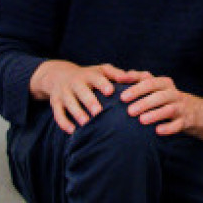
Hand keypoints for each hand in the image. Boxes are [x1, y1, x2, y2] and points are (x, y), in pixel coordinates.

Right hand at [30, 60, 146, 134]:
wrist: (59, 75)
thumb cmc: (90, 76)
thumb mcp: (102, 71)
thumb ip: (121, 74)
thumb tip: (147, 76)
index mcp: (89, 74)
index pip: (96, 78)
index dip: (103, 84)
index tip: (110, 92)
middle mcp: (75, 82)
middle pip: (81, 91)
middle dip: (89, 101)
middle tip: (98, 112)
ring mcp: (64, 93)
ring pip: (69, 103)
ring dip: (77, 113)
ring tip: (86, 124)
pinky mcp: (55, 102)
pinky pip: (58, 114)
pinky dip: (64, 122)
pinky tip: (73, 131)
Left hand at [120, 74, 202, 136]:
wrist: (193, 110)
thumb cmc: (165, 97)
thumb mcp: (155, 86)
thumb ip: (138, 80)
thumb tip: (119, 76)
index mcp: (164, 83)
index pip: (150, 82)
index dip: (136, 88)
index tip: (122, 96)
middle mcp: (173, 94)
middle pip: (160, 96)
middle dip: (144, 102)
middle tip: (129, 111)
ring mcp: (181, 107)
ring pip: (169, 110)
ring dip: (155, 114)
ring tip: (141, 120)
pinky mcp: (185, 121)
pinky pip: (178, 125)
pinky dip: (169, 128)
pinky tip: (157, 131)